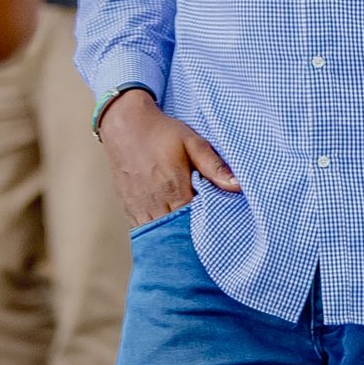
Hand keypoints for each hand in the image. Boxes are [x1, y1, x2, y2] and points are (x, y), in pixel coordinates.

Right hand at [98, 87, 239, 227]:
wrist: (125, 126)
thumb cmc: (163, 133)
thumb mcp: (194, 143)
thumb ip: (215, 167)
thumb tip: (238, 186)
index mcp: (174, 188)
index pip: (193, 222)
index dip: (206, 228)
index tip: (219, 230)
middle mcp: (155, 202)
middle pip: (175, 232)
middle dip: (190, 236)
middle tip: (206, 238)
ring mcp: (138, 206)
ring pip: (157, 234)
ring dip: (171, 236)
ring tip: (188, 237)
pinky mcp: (127, 206)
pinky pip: (141, 228)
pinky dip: (155, 232)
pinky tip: (167, 231)